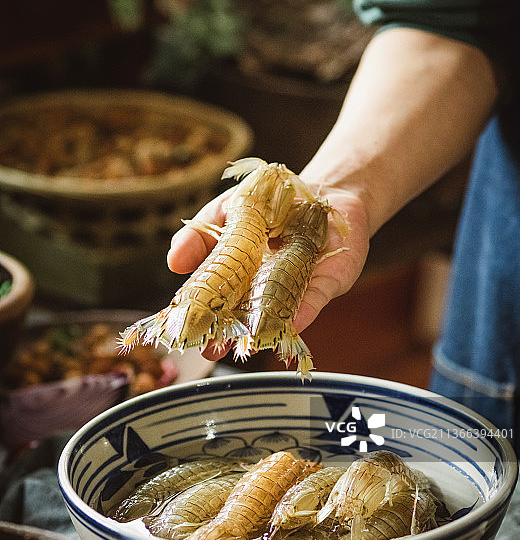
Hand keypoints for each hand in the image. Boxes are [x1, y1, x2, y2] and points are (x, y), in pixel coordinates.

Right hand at [167, 184, 370, 361]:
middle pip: (241, 316)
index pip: (213, 299)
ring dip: (262, 332)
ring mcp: (293, 287)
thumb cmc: (270, 201)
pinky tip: (292, 324)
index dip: (199, 315)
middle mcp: (262, 286)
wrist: (322, 190)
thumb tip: (174, 262)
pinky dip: (304, 312)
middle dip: (226, 335)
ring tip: (248, 345)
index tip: (184, 330)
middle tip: (210, 349)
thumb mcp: (226, 209)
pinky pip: (314, 300)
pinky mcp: (325, 283)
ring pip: (275, 315)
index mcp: (235, 273)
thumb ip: (199, 234)